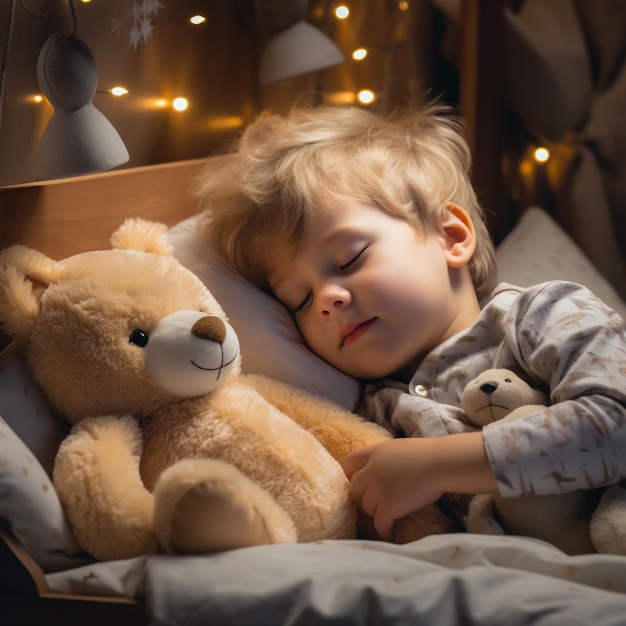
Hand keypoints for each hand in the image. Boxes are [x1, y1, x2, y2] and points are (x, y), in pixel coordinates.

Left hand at [343, 432, 496, 539]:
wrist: (441, 463)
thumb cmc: (427, 454)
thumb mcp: (398, 448)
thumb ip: (384, 459)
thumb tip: (384, 470)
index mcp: (374, 452)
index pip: (349, 463)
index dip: (352, 474)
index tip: (361, 482)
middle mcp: (371, 470)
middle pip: (356, 488)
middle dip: (365, 496)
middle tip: (377, 502)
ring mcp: (378, 489)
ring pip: (367, 507)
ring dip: (376, 512)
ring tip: (388, 515)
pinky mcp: (388, 507)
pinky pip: (379, 524)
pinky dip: (384, 530)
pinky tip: (390, 533)